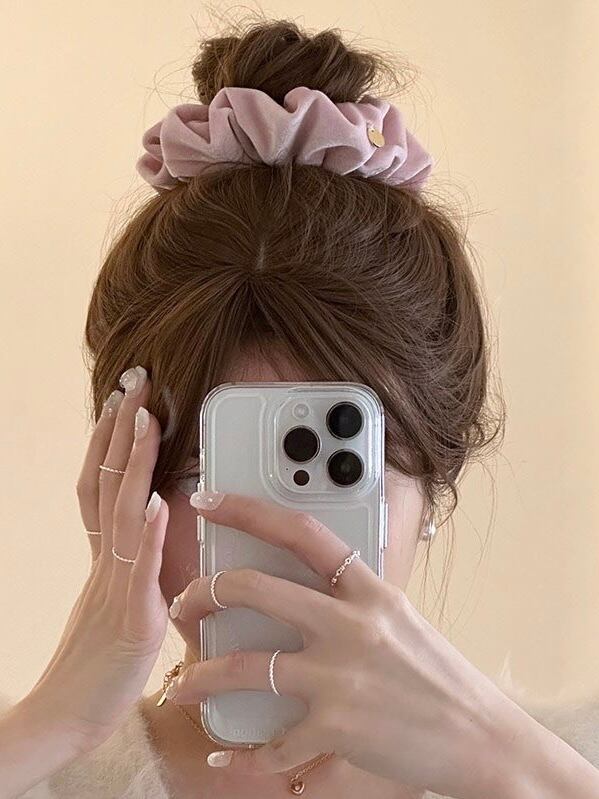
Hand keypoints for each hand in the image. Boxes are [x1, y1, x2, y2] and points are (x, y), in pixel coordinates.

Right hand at [25, 365, 168, 751]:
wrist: (67, 718)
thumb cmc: (97, 662)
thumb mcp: (112, 600)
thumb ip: (129, 562)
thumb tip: (148, 528)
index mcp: (103, 557)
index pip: (99, 484)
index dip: (107, 441)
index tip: (120, 402)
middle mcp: (104, 562)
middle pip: (107, 483)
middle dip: (122, 430)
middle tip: (135, 382)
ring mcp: (116, 587)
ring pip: (122, 513)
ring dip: (134, 463)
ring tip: (146, 418)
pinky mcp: (131, 619)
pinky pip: (140, 569)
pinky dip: (148, 532)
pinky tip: (160, 498)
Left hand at [165, 491, 536, 798]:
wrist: (481, 737)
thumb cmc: (441, 676)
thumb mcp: (399, 619)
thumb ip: (354, 600)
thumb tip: (309, 587)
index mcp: (368, 591)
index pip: (301, 534)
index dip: (248, 509)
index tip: (210, 502)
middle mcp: (349, 625)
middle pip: (256, 590)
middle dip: (205, 592)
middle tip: (184, 602)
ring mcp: (340, 676)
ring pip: (244, 667)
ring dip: (200, 678)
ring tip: (180, 684)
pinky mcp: (336, 729)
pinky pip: (272, 746)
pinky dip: (242, 758)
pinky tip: (224, 758)